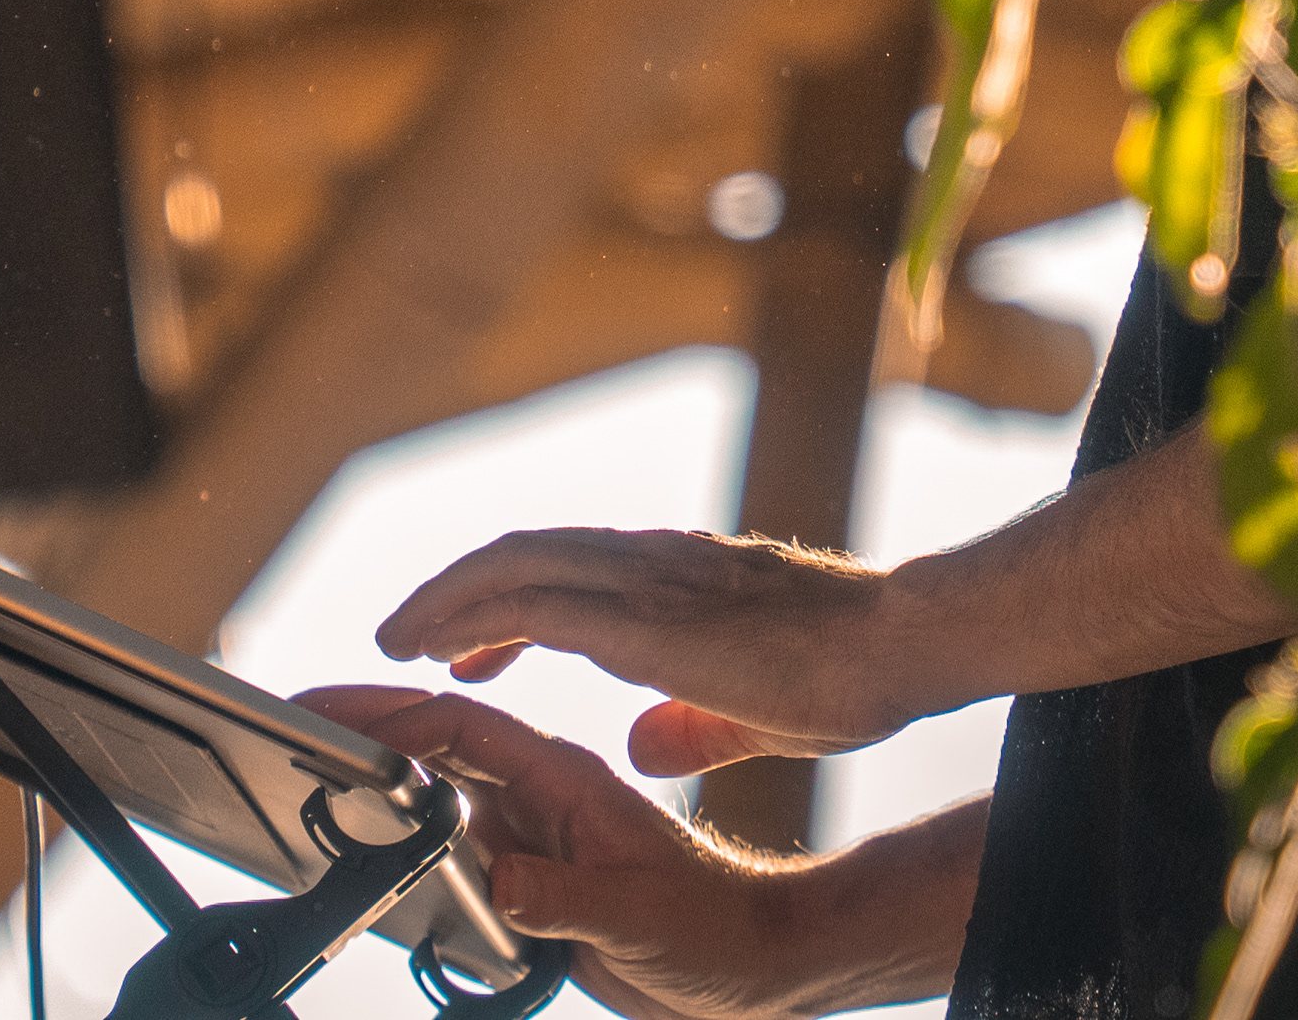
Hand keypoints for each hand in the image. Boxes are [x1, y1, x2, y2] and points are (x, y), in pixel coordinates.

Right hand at [296, 686, 811, 1019]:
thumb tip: (496, 884)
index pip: (464, 727)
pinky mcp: (533, 872)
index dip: (394, 715)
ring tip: (316, 766)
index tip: (330, 713)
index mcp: (566, 778)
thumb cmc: (710, 930)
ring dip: (383, 774)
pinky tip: (375, 842)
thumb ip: (562, 900)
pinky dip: (410, 832)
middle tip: (296, 719)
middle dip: (367, 726)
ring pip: (440, 787)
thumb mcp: (634, 918)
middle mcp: (543, 794)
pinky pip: (456, 840)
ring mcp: (535, 830)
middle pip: (437, 742)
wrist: (748, 965)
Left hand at [372, 530, 930, 777]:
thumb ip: (691, 723)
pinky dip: (476, 620)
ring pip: (513, 565)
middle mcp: (649, 563)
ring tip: (403, 641)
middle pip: (523, 554)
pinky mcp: (640, 618)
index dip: (507, 602)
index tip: (469, 645)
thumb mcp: (751, 711)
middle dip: (457, 594)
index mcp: (675, 579)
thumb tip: (642, 743)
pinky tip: (446, 652)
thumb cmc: (845, 672)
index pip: (567, 570)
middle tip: (410, 637)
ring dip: (448, 600)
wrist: (894, 644)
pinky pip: (532, 604)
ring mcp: (643, 580)